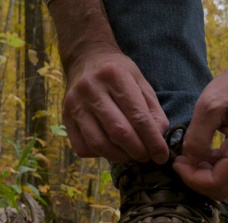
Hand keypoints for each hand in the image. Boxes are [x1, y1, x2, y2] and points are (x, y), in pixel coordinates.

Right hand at [62, 49, 168, 163]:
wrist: (86, 60)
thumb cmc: (119, 73)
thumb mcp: (141, 82)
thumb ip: (153, 111)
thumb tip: (158, 141)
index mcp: (115, 75)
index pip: (138, 116)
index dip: (153, 140)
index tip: (161, 155)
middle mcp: (91, 89)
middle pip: (119, 132)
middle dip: (137, 151)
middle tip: (147, 157)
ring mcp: (75, 104)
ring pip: (99, 144)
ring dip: (119, 157)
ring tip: (130, 155)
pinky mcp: (65, 117)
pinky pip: (83, 148)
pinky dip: (100, 155)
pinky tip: (110, 148)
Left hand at [173, 57, 227, 199]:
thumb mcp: (208, 107)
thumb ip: (196, 138)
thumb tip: (188, 162)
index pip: (218, 184)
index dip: (192, 179)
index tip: (177, 162)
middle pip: (223, 190)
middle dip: (197, 179)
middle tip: (180, 161)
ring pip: (227, 184)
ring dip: (205, 175)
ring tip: (189, 155)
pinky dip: (214, 169)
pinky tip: (203, 153)